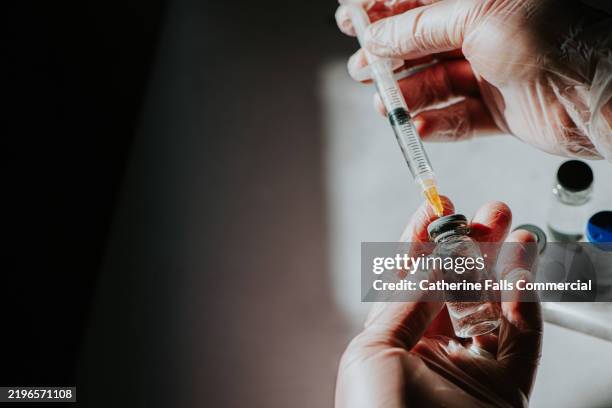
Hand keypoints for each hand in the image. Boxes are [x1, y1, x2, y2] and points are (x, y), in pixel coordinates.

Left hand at [335, 197, 541, 406]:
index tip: (437, 208)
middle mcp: (430, 353)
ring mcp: (469, 370)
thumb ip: (405, 305)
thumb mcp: (372, 352)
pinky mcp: (505, 389)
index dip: (423, 241)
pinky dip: (524, 302)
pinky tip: (521, 272)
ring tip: (515, 231)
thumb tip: (430, 263)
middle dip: (471, 247)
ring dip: (504, 266)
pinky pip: (521, 338)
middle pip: (456, 287)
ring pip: (493, 306)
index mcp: (391, 343)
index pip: (411, 280)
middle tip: (487, 213)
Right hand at [336, 0, 611, 160]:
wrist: (596, 97)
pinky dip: (436, 124)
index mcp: (483, 0)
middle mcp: (487, 32)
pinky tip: (419, 128)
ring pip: (435, 83)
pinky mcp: (499, 109)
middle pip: (423, 44)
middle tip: (361, 68)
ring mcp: (492, 71)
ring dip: (406, 96)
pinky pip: (457, 117)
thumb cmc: (555, 41)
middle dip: (389, 58)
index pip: (422, 3)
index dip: (384, 12)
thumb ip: (423, 25)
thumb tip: (381, 35)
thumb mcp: (479, 16)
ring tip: (385, 105)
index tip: (354, 23)